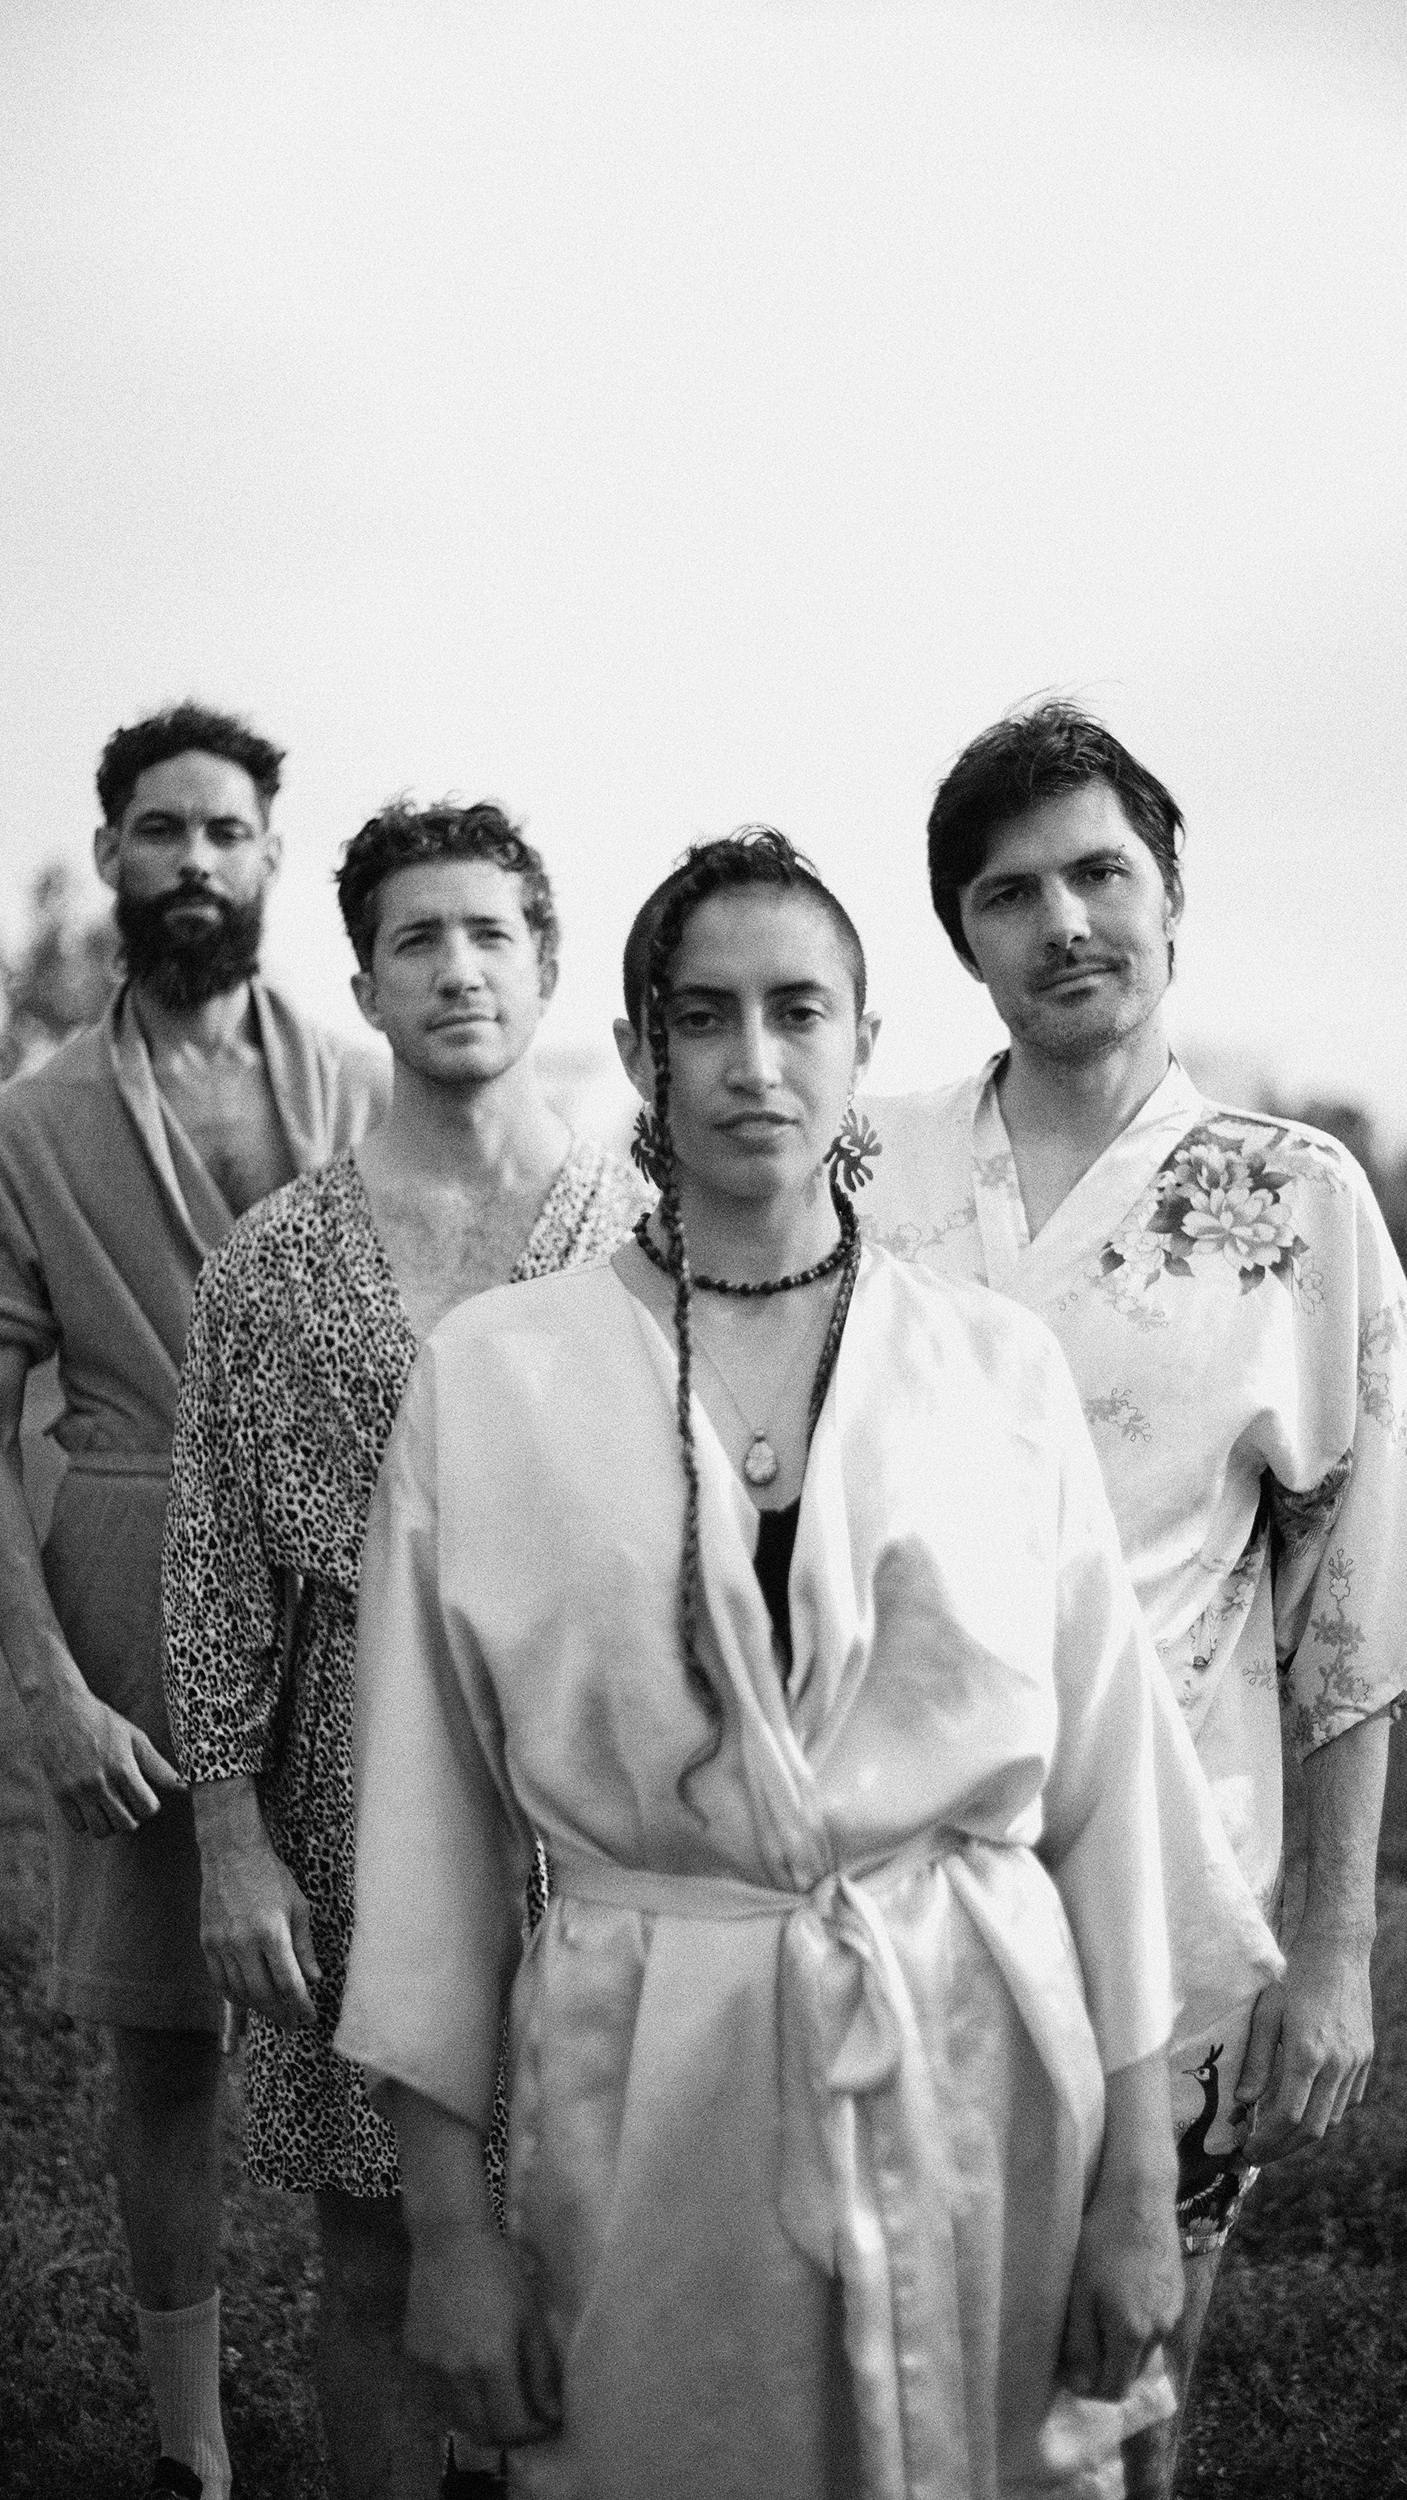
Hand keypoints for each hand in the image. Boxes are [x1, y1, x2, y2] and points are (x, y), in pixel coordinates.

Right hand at [29, 1678, 184, 1838]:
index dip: (149, 1805)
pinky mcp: (59, 1793)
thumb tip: (183, 1785)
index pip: (147, 1808)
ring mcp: (78, 1790)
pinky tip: (89, 1803)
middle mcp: (101, 1782)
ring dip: (109, 1822)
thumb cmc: (101, 1720)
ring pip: (101, 1830)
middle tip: (126, 1803)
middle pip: (126, 1824)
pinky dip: (86, 1820)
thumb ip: (157, 1765)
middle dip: (131, 1817)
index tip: (143, 1795)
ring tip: (108, 1805)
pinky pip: (78, 1826)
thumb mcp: (133, 1737)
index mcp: (123, 1767)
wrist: (58, 1708)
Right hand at [197, 1808, 320, 2029]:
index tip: (310, 2018)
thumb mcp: (298, 1906)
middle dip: (280, 2014)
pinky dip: (234, 1996)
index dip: (301, 2006)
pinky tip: (247, 1999)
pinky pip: (219, 1981)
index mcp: (272, 1932)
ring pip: (239, 1992)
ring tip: (273, 2012)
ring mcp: (221, 1944)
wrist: (231, 1853)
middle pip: (263, 1995)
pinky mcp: (206, 1943)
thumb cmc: (271, 1876)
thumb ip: (304, 1946)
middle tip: (292, 2024)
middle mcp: (243, 1943)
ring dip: (258, 2008)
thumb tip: (314, 1979)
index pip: (289, 1983)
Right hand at [404, 2223, 560, 2448]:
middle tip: (523, 2417)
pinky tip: (468, 2361)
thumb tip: (552, 2416)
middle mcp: (455, 2372)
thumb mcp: (530, 2318)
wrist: (449, 2238)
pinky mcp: (412, 2356)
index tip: (545, 2423)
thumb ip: (542, 2373)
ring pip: (456, 2416)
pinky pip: (437, 2390)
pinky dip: (457, 2390)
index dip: (532, 2433)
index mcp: (491, 2361)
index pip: (511, 2427)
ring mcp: (428, 2366)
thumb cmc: (500, 2271)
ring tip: (497, 2390)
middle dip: (506, 2435)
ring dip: (480, 2415)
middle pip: (481, 2433)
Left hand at [1061, 2173, 1182, 2402]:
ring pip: (1144, 2348)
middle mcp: (1160, 2332)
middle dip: (1106, 2367)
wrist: (1140, 2197)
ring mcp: (1173, 2313)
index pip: (1115, 2389)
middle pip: (1131, 2371)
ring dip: (1123, 2343)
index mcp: (1133, 2335)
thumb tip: (1080, 2385)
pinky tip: (1121, 2291)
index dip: (1090, 2387)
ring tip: (1099, 2310)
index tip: (1069, 2367)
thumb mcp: (1079, 2294)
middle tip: (1080, 2340)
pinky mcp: (1178, 2294)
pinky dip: (1138, 2321)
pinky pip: (1156, 2324)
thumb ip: (1080, 2344)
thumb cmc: (1100, 2242)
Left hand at [1236, 1926, 1374, 2160]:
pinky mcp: (1365, 2057)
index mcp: (1307, 2052)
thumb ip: (1256, 2060)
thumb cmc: (1294, 1977)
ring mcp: (1356, 2062)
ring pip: (1331, 2118)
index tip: (1246, 2151)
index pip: (1287, 2117)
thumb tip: (1244, 2102)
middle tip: (1257, 2154)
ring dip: (1303, 2134)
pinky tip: (1304, 2108)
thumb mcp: (1265, 2013)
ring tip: (1275, 2135)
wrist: (1338, 1952)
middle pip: (1312, 2128)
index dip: (1266, 2141)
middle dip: (1282, 2149)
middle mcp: (1337, 2063)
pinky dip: (1324, 2113)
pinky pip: (1347, 2100)